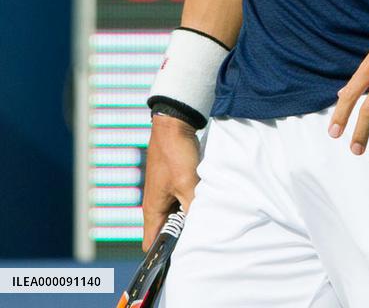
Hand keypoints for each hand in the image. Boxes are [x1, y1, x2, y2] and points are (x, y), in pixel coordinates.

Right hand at [141, 114, 199, 250]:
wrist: (174, 123)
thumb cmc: (175, 154)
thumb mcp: (188, 184)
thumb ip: (193, 209)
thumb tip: (202, 228)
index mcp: (152, 210)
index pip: (150, 244)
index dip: (162, 255)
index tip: (181, 257)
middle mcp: (155, 204)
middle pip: (166, 231)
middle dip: (181, 235)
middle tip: (200, 236)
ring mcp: (164, 192)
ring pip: (176, 214)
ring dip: (189, 216)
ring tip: (205, 218)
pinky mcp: (173, 181)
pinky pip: (181, 199)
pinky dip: (191, 202)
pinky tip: (206, 200)